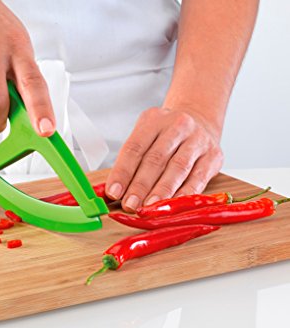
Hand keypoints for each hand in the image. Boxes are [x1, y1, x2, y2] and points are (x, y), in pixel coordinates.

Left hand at [105, 106, 223, 211]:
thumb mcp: (146, 136)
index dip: (122, 172)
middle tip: (130, 205)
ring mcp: (198, 140)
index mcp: (154, 120)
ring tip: (149, 208)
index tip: (113, 192)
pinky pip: (198, 179)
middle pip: (155, 159)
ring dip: (162, 191)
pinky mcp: (213, 156)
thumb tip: (113, 190)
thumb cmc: (165, 135)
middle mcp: (177, 126)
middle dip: (140, 186)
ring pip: (177, 168)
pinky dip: (184, 194)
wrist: (200, 121)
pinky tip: (173, 206)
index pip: (134, 147)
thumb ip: (131, 161)